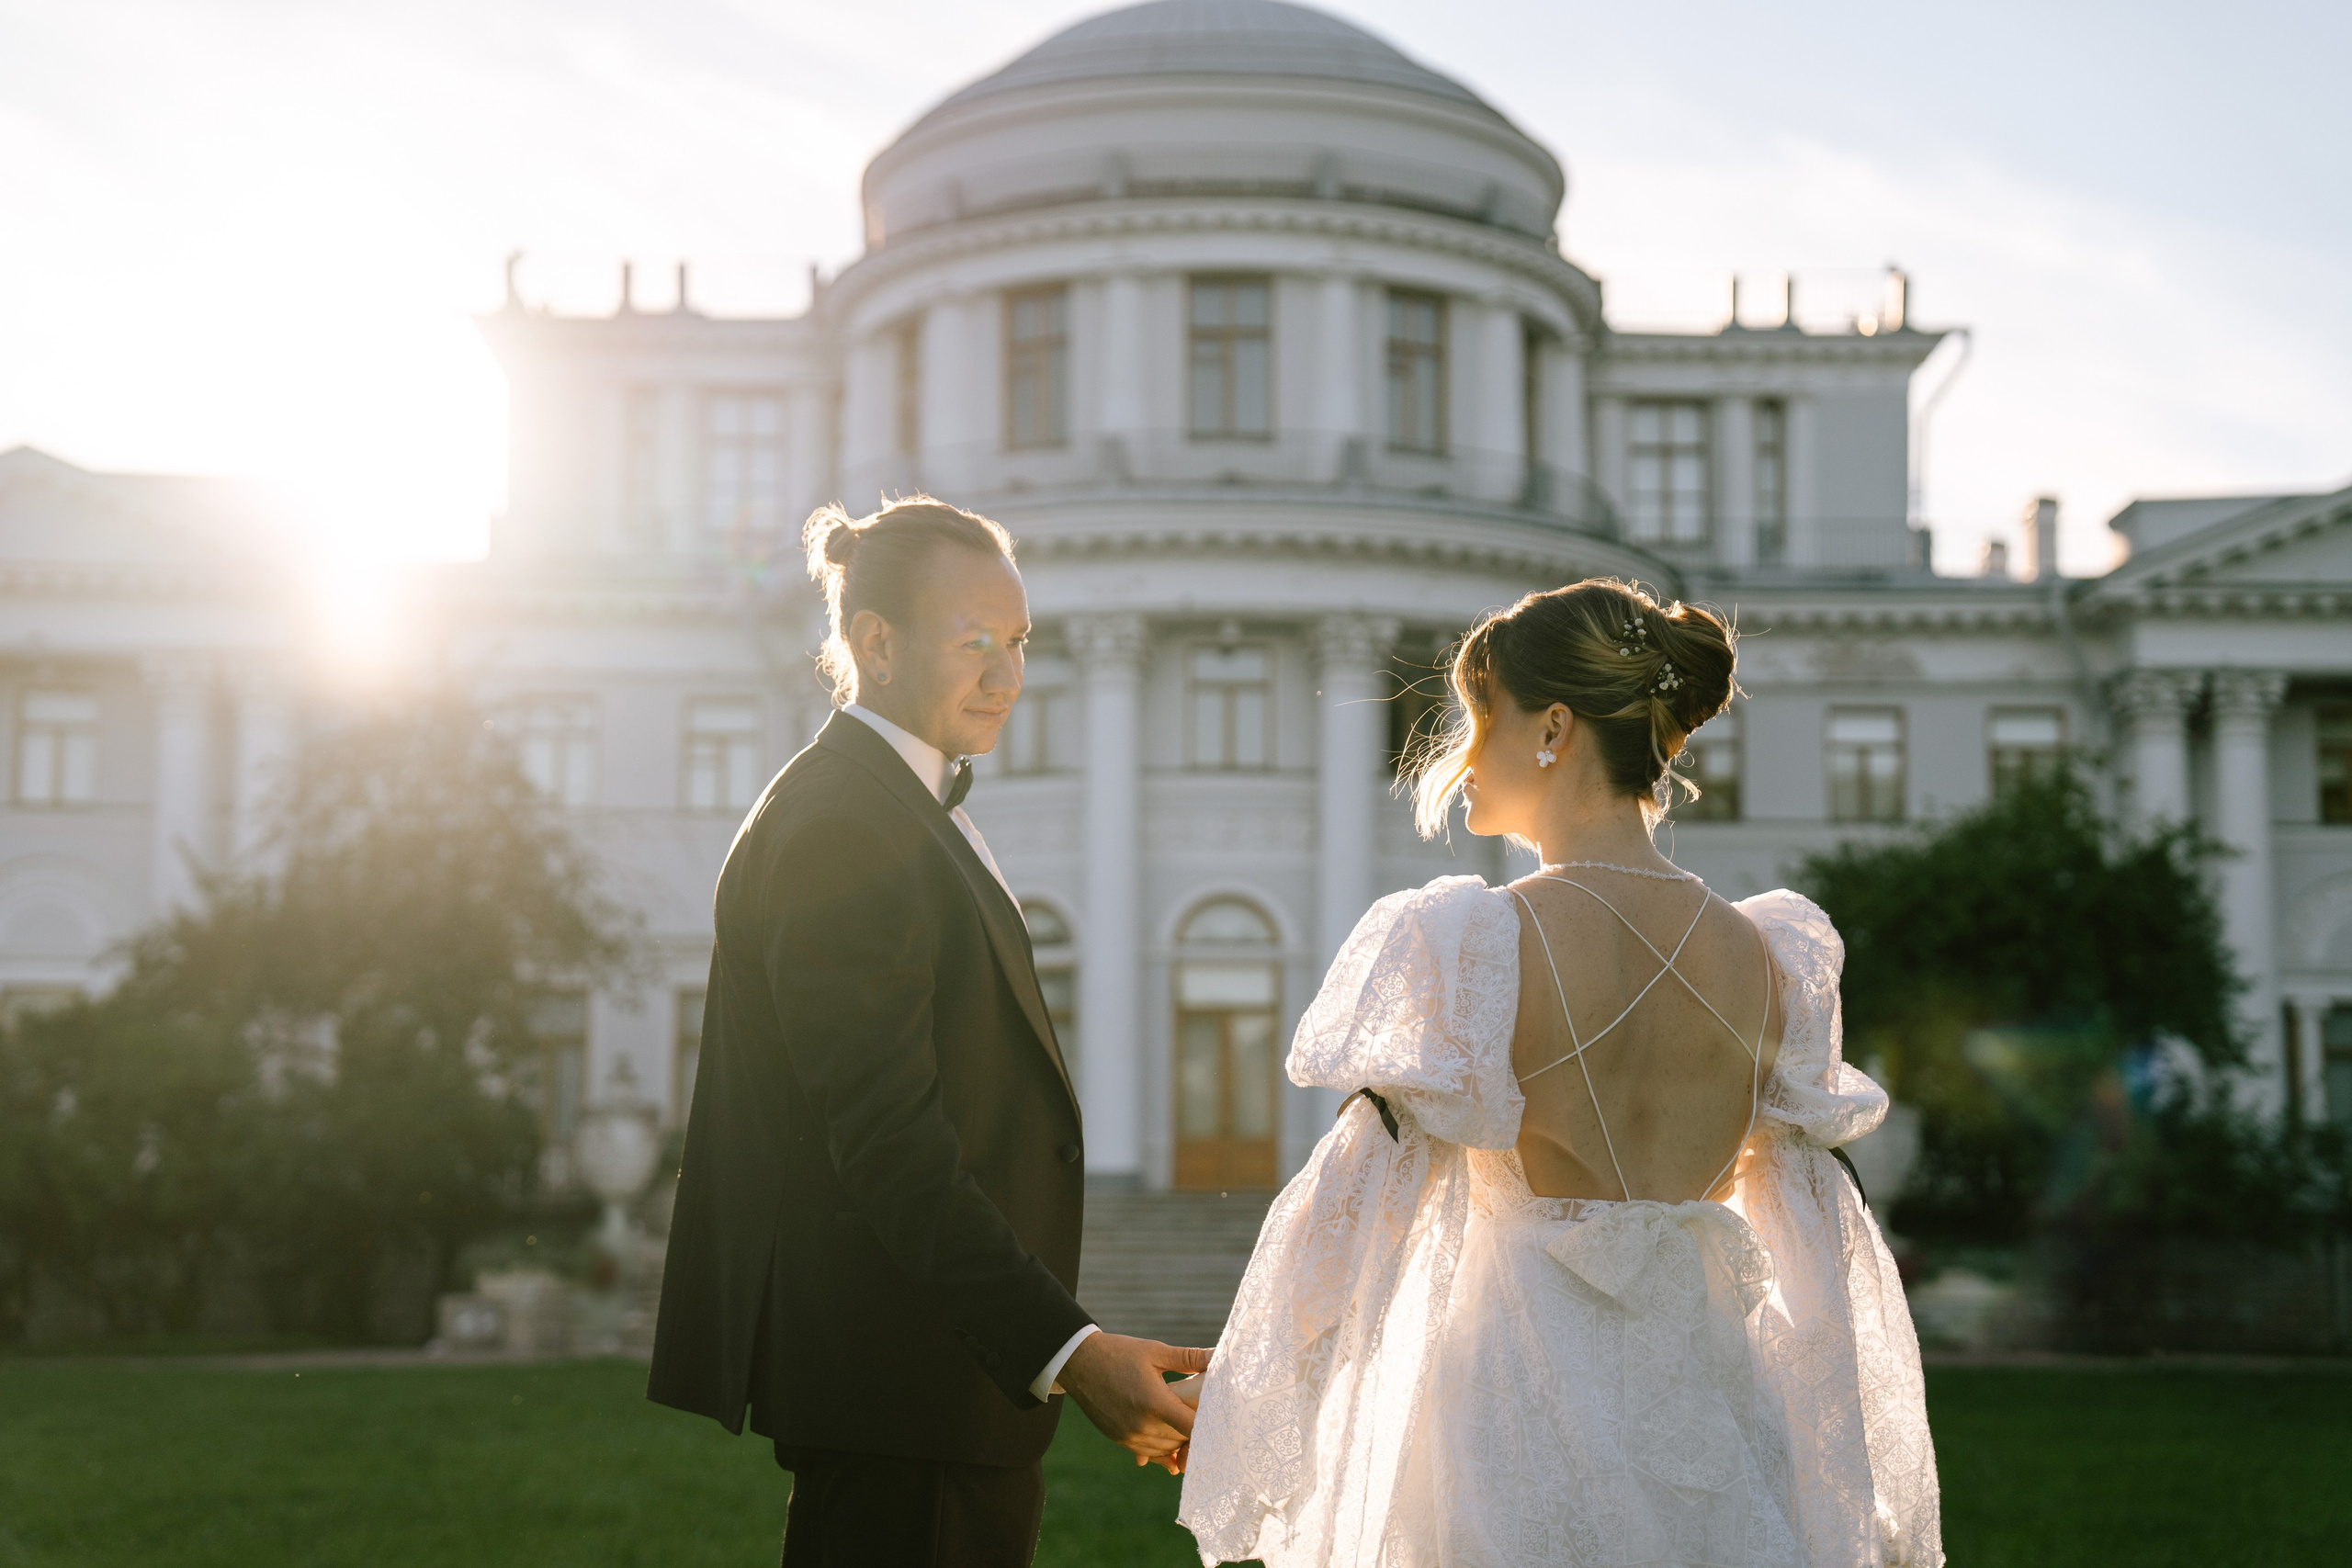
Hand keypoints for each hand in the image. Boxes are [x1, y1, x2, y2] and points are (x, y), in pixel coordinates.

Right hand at [1057, 1331, 1210, 1472]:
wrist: (1079, 1363)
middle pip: (1181, 1441)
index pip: (1191, 1427)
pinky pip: (1148, 1453)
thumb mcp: (1155, 1351)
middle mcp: (1142, 1425)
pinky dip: (1161, 1450)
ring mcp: (1129, 1436)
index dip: (1208, 1426)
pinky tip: (1170, 1448)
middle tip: (1207, 1419)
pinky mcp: (1120, 1439)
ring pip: (1166, 1450)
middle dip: (1195, 1432)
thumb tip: (1217, 1355)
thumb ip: (1188, 1358)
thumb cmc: (1119, 1353)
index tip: (1220, 1418)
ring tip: (1188, 1428)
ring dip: (1178, 1442)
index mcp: (1154, 1402)